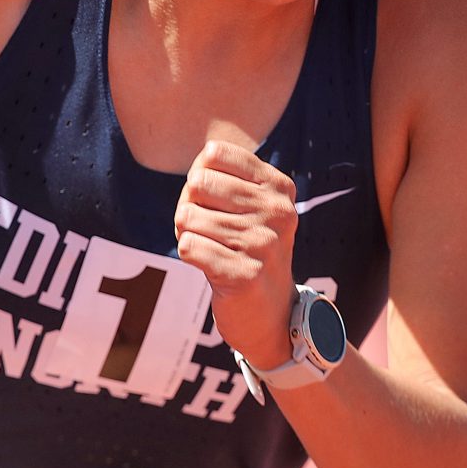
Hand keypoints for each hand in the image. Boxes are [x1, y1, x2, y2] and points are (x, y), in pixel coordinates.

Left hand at [174, 139, 296, 368]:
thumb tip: (198, 169)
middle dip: (189, 206)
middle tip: (209, 231)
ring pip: (187, 217)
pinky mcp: (244, 275)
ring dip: (188, 235)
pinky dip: (189, 255)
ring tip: (212, 250)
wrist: (271, 314)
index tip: (215, 203)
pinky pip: (188, 246)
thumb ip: (220, 175)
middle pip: (197, 184)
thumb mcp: (247, 206)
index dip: (199, 178)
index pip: (214, 154)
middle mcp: (277, 212)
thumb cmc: (247, 250)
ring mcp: (263, 244)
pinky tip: (210, 267)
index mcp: (278, 188)